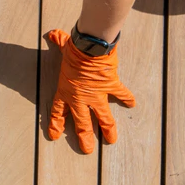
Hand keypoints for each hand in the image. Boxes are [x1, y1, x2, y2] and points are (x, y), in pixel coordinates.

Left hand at [45, 28, 135, 153]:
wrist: (90, 48)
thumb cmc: (74, 49)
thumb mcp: (64, 47)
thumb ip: (58, 42)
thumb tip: (52, 33)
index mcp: (66, 91)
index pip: (58, 111)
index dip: (56, 124)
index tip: (55, 135)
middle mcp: (80, 98)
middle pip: (82, 124)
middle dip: (85, 139)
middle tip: (87, 150)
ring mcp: (97, 95)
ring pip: (103, 119)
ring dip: (108, 130)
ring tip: (111, 141)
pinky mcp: (111, 87)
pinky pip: (121, 95)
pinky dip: (127, 99)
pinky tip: (132, 105)